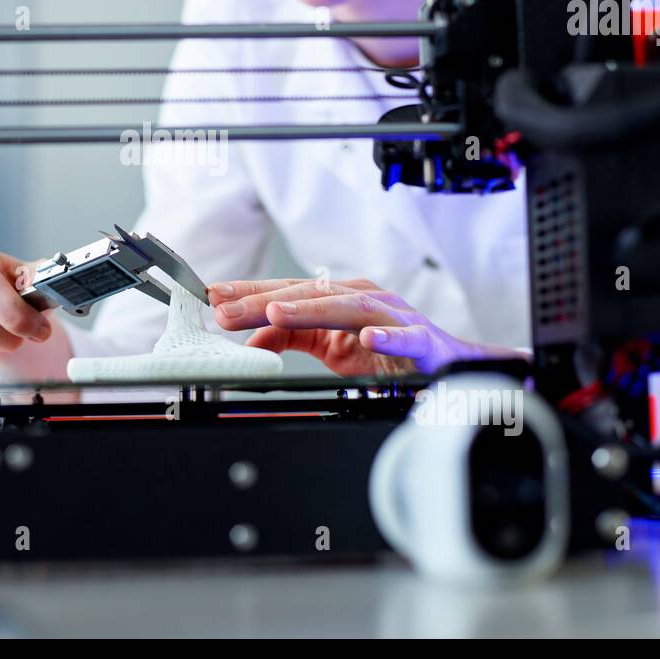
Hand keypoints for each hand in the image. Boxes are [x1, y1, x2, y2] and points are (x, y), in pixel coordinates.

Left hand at [208, 277, 529, 375]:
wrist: (447, 366)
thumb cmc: (388, 352)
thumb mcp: (331, 346)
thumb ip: (293, 337)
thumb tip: (251, 335)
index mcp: (339, 299)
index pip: (287, 292)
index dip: (249, 293)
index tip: (212, 296)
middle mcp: (364, 299)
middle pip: (310, 295)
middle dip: (265, 301)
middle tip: (227, 309)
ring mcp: (395, 316)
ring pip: (351, 308)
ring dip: (312, 309)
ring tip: (276, 314)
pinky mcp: (423, 341)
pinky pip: (406, 337)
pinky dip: (387, 336)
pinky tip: (366, 339)